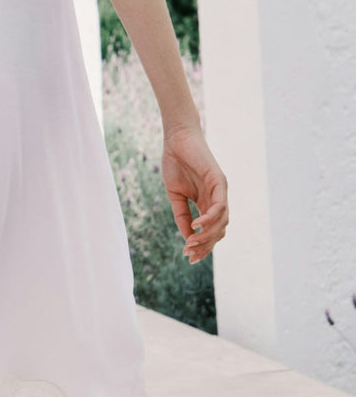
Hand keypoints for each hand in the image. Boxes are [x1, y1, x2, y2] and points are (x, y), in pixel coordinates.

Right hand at [161, 122, 229, 264]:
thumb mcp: (175, 195)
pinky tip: (196, 225)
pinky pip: (219, 206)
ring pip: (221, 222)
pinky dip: (209, 218)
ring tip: (191, 243)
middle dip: (205, 245)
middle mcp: (217, 199)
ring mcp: (220, 191)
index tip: (188, 256)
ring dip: (207, 236)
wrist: (177, 139)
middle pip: (218, 231)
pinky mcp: (219, 181)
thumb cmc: (175, 163)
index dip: (202, 246)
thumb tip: (187, 239)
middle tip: (188, 253)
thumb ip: (181, 215)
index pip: (210, 230)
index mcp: (207, 203)